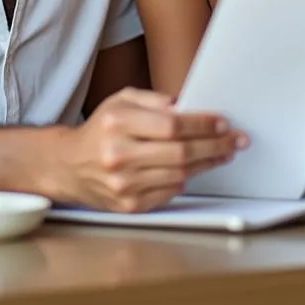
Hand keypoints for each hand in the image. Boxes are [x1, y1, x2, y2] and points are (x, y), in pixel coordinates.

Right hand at [61, 87, 247, 212]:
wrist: (68, 165)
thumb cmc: (101, 129)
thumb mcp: (121, 100)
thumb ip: (154, 99)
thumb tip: (188, 106)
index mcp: (118, 123)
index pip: (171, 125)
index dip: (202, 125)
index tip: (223, 123)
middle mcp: (119, 154)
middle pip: (180, 152)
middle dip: (215, 145)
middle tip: (236, 140)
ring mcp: (124, 184)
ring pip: (179, 174)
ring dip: (207, 163)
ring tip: (223, 153)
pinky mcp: (128, 205)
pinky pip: (169, 192)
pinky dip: (186, 180)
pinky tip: (196, 168)